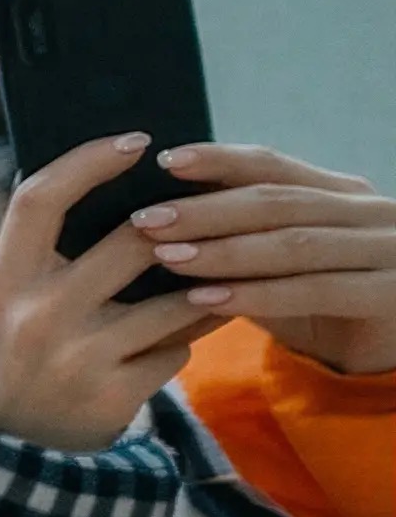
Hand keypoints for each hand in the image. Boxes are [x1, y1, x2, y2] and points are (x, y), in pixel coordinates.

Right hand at [0, 131, 228, 450]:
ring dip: (200, 289)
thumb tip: (115, 184)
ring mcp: (76, 357)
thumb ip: (47, 251)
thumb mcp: (11, 303)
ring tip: (213, 280)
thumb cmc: (23, 358)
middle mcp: (36, 315)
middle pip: (131, 241)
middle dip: (178, 229)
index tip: (136, 140)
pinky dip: (183, 344)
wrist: (16, 454)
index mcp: (3, 283)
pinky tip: (176, 345)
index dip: (88, 161)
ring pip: (174, 300)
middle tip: (203, 218)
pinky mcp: (113, 394)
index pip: (39, 199)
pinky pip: (177, 351)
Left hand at [144, 144, 395, 376]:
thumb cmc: (320, 307)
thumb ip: (240, 238)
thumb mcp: (277, 267)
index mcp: (341, 193)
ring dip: (225, 251)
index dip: (220, 160)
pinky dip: (258, 295)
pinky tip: (205, 300)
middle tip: (146, 219)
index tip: (166, 160)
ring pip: (295, 244)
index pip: (274, 167)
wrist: (384, 356)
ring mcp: (387, 250)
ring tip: (166, 256)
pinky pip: (316, 290)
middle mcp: (370, 212)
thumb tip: (159, 216)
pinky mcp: (391, 293)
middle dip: (206, 210)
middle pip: (278, 202)